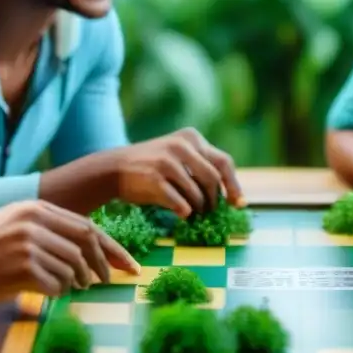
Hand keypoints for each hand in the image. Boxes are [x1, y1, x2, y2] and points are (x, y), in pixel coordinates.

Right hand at [0, 200, 140, 303]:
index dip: (111, 247)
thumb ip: (45, 229)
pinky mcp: (25, 267)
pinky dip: (58, 291)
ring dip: (76, 282)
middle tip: (109, 280)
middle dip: (104, 264)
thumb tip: (85, 250)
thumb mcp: (11, 224)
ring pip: (73, 267)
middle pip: (87, 244)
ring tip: (71, 287)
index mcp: (35, 208)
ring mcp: (30, 243)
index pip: (87, 227)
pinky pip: (57, 284)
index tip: (128, 263)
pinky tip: (49, 292)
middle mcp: (35, 221)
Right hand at [104, 127, 243, 216]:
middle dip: (215, 200)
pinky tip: (183, 214)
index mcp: (191, 138)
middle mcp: (181, 145)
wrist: (114, 168)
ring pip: (197, 193)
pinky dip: (184, 211)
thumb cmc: (153, 167)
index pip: (223, 162)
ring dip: (199, 208)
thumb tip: (231, 195)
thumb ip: (201, 167)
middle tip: (210, 212)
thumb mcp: (179, 156)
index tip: (239, 204)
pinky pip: (180, 202)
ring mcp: (167, 161)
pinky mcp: (154, 178)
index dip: (233, 185)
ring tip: (195, 213)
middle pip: (212, 179)